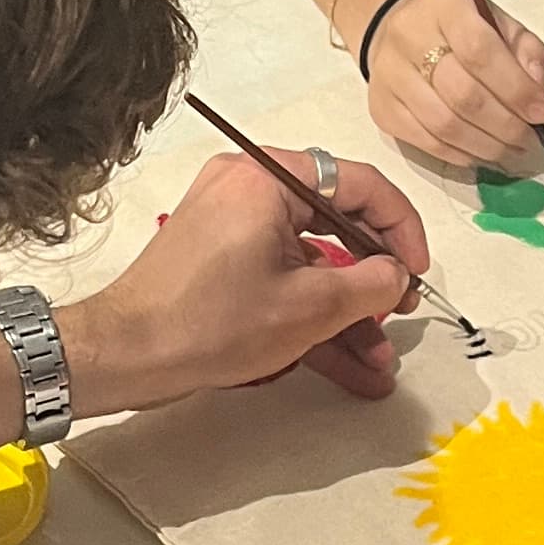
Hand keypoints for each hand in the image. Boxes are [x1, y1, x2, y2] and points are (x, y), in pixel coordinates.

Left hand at [74, 147, 432, 406]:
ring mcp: (231, 226)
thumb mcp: (309, 307)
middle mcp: (248, 189)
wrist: (125, 355)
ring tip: (378, 364)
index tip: (418, 272)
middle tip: (403, 316)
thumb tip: (397, 275)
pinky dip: (309, 316)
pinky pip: (280, 279)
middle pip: (334, 225)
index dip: (400, 229)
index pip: (357, 184)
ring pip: (309, 263)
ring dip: (346, 314)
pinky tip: (346, 366)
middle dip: (373, 282)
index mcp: (267, 178)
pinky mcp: (220, 261)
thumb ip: (370, 284)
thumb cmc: (211, 322)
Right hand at [365, 0, 543, 170]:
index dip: (515, 87)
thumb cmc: (460, 28)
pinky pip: (426, 142)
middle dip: (505, 125)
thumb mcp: (499, 23)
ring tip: (510, 150)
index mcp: (446, 5)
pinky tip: (481, 152)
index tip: (539, 112)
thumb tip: (537, 91)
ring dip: (485, 146)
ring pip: (444, 124)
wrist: (402, 30)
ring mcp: (390, 75)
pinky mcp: (382, 108)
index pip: (480, 50)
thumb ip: (526, 50)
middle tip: (529, 139)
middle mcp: (409, 36)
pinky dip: (460, 154)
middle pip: (462, 94)